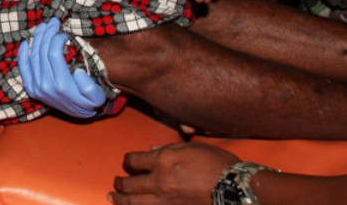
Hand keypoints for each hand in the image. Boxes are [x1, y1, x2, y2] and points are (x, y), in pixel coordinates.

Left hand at [18, 18, 105, 117]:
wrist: (80, 114)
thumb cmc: (90, 101)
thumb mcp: (97, 96)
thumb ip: (89, 86)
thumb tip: (77, 72)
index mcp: (61, 85)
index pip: (53, 53)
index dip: (57, 38)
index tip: (64, 33)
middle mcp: (45, 86)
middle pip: (42, 52)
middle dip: (47, 33)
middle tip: (53, 22)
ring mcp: (36, 87)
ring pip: (33, 56)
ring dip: (37, 39)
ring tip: (43, 26)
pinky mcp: (31, 88)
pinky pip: (23, 68)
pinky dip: (23, 54)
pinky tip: (26, 43)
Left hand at [111, 142, 237, 204]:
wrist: (233, 188)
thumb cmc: (217, 164)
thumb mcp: (194, 148)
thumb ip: (170, 149)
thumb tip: (153, 151)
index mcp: (164, 161)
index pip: (135, 160)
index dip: (129, 160)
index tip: (127, 161)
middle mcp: (159, 182)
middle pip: (130, 184)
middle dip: (120, 183)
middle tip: (116, 182)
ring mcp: (164, 201)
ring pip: (133, 202)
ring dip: (121, 199)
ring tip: (113, 197)